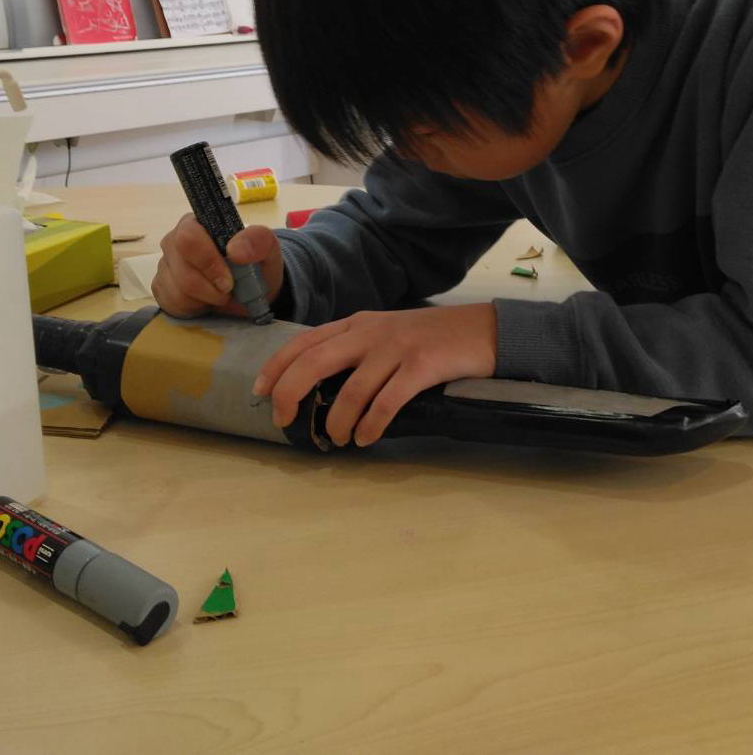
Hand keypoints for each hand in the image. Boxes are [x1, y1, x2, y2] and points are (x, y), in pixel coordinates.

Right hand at [151, 213, 283, 318]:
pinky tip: (205, 301)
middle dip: (209, 287)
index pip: (188, 237)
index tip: (228, 280)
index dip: (207, 261)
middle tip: (228, 290)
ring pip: (177, 290)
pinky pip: (171, 304)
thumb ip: (257, 240)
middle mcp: (174, 241)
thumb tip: (235, 250)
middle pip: (181, 269)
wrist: (251, 291)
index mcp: (197, 223)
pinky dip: (194, 308)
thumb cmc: (255, 264)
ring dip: (205, 299)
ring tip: (219, 294)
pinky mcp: (161, 287)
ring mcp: (165, 265)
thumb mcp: (267, 249)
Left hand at [252, 304, 496, 446]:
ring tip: (338, 439)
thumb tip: (319, 386)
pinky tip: (366, 438)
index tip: (259, 391)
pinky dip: (371, 424)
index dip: (276, 366)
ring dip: (337, 421)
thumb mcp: (386, 333)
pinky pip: (386, 402)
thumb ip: (355, 349)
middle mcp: (370, 332)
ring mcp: (396, 348)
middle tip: (284, 421)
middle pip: (314, 361)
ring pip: (351, 390)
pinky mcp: (421, 366)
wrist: (482, 330)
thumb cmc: (432, 337)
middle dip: (289, 393)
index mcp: (357, 323)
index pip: (304, 341)